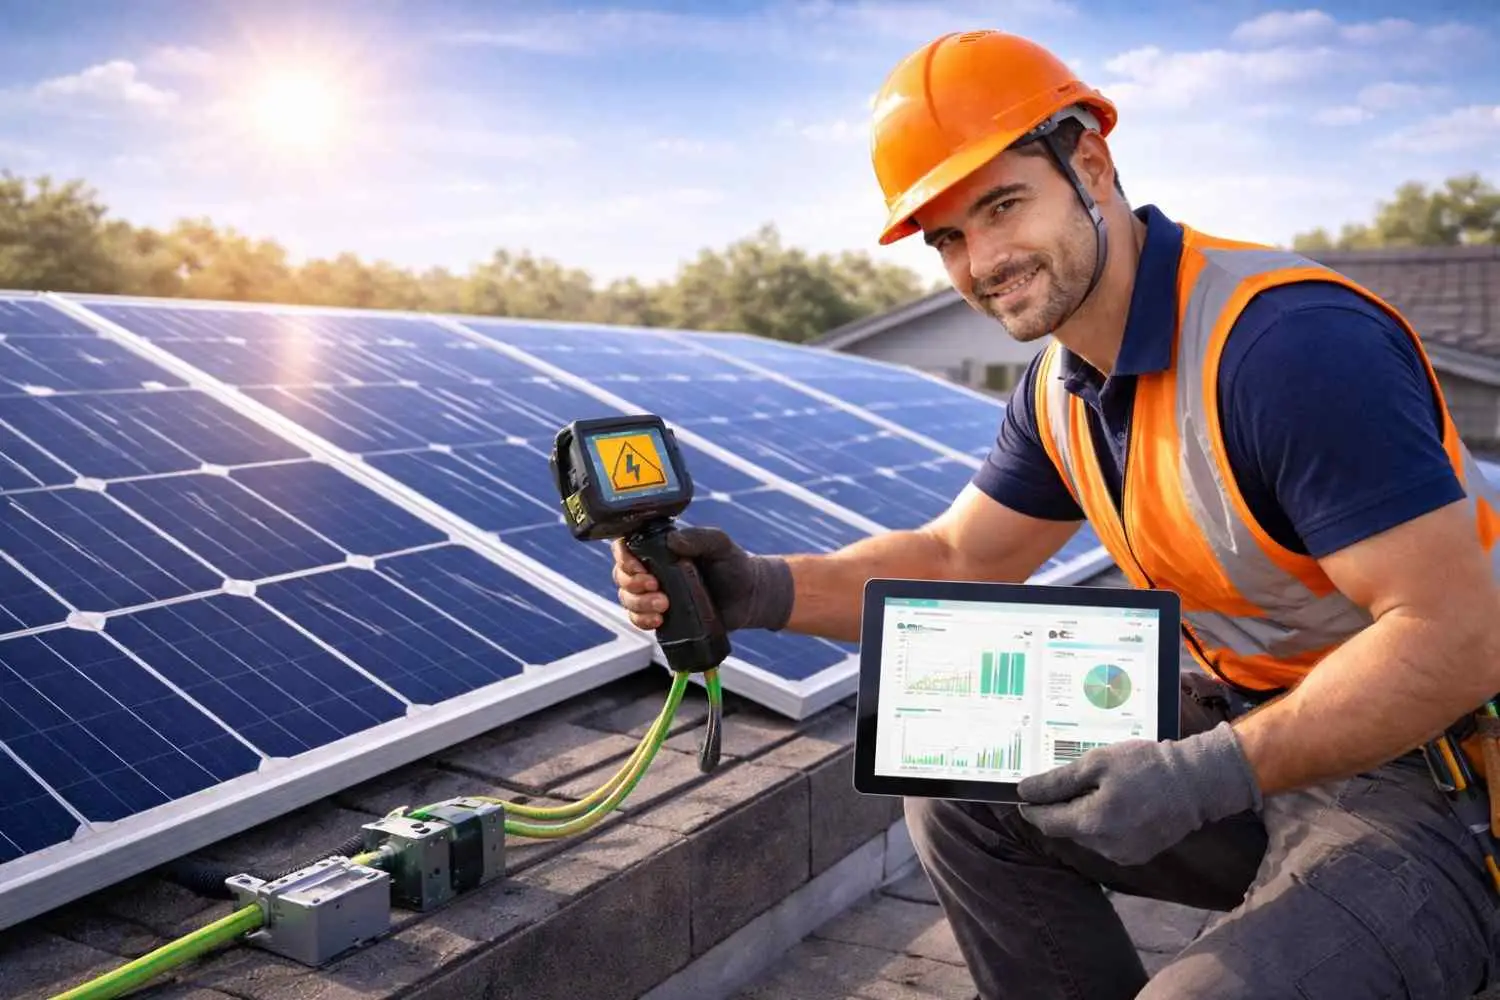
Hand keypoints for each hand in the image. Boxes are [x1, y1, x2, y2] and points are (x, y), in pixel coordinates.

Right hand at [610, 526, 794, 632]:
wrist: (748, 597)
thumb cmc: (734, 565)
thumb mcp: (720, 544)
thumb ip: (699, 537)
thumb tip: (672, 540)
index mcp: (660, 547)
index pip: (626, 545)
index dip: (624, 557)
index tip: (640, 568)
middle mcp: (652, 568)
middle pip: (621, 574)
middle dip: (633, 584)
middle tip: (657, 588)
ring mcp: (654, 593)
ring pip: (626, 598)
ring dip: (638, 604)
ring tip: (664, 606)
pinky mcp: (660, 615)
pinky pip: (637, 619)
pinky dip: (641, 620)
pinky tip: (658, 620)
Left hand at [1015, 722, 1262, 865]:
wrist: (1195, 783)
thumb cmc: (1145, 766)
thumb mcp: (1097, 763)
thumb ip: (1058, 781)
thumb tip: (1024, 792)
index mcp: (1091, 823)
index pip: (1047, 821)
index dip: (1033, 808)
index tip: (1025, 794)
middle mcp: (1103, 846)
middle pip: (1066, 829)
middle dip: (1060, 808)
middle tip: (1064, 782)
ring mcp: (1122, 855)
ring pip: (1086, 836)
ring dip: (1082, 816)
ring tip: (1095, 789)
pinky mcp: (1137, 856)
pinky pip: (1107, 842)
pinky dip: (1102, 825)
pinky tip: (1114, 803)